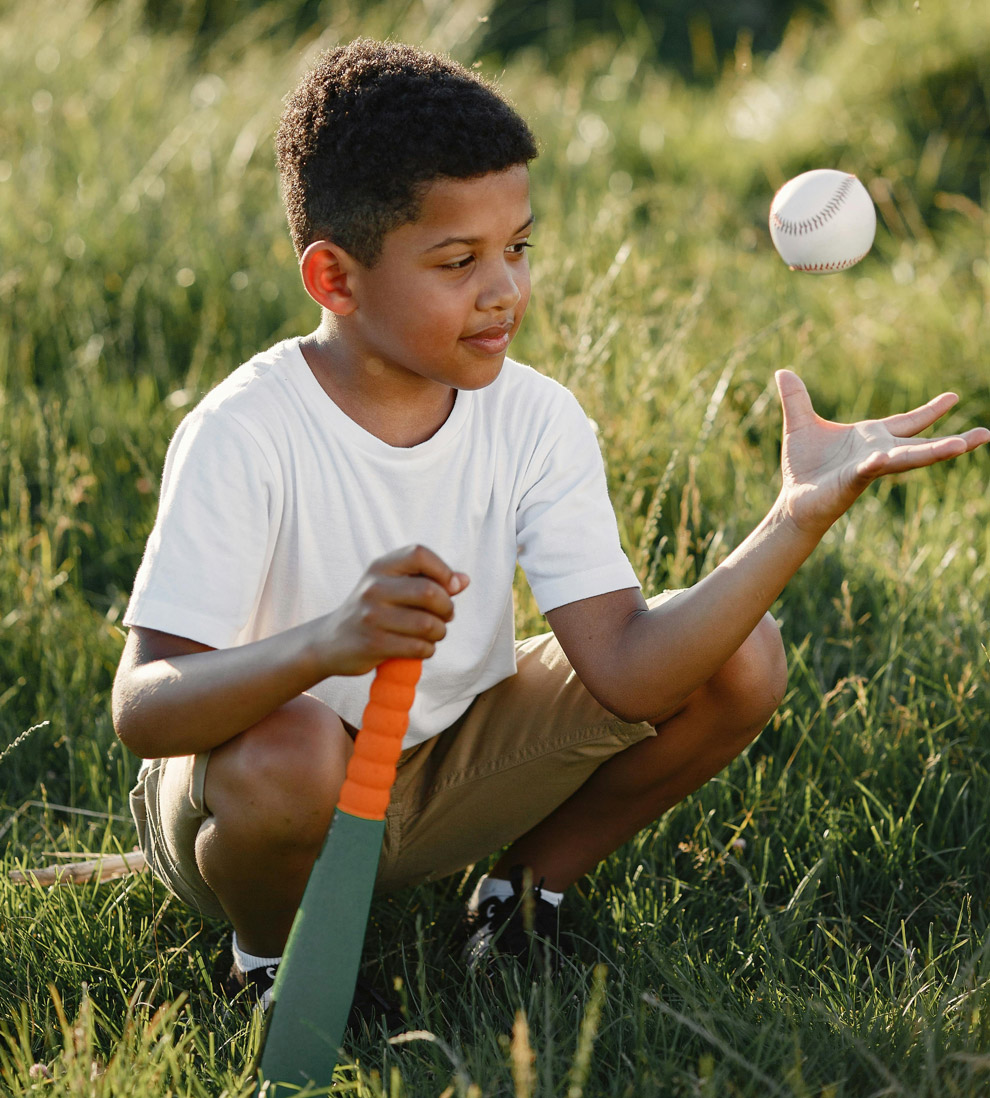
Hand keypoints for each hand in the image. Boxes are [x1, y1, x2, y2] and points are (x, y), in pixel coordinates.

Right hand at [321, 545, 469, 675]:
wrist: (330, 642)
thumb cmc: (373, 611)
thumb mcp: (393, 587)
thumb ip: (428, 580)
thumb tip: (464, 581)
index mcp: (381, 567)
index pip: (420, 554)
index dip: (444, 570)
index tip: (451, 587)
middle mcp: (374, 587)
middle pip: (430, 592)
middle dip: (447, 608)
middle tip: (446, 616)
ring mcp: (371, 616)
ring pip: (428, 624)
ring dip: (440, 633)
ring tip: (433, 634)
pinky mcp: (372, 643)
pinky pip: (418, 647)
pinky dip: (428, 650)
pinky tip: (421, 648)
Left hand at [775, 369, 989, 537]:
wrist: (793, 501)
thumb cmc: (802, 467)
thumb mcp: (799, 424)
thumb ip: (796, 399)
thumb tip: (783, 371)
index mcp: (872, 438)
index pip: (908, 422)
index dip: (931, 411)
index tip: (954, 396)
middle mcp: (878, 453)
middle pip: (922, 445)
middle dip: (954, 441)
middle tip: (986, 435)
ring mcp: (869, 468)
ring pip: (908, 458)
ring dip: (935, 453)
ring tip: (962, 445)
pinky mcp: (852, 480)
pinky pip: (870, 469)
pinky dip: (879, 462)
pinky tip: (886, 456)